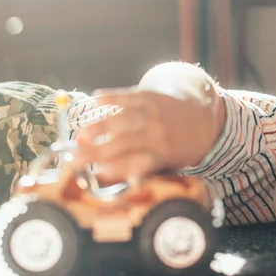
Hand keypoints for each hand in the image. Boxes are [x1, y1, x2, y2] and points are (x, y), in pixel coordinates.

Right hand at [72, 86, 220, 183]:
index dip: (119, 168)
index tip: (99, 174)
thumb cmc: (178, 149)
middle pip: (124, 143)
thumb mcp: (168, 165)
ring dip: (99, 126)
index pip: (139, 162)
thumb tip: (106, 179)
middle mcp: (158, 133)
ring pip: (122, 119)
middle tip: (74, 160)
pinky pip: (125, 96)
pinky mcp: (147, 96)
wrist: (202, 116)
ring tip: (80, 135)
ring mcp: (152, 113)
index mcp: (164, 155)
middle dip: (97, 152)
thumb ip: (142, 171)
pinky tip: (91, 102)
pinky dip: (108, 97)